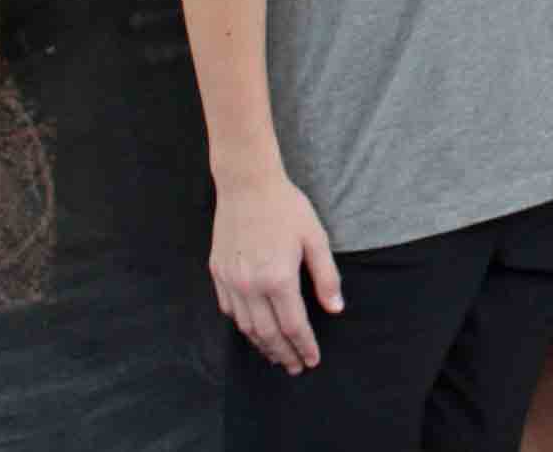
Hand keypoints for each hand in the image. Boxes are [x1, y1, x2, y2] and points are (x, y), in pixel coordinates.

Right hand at [209, 173, 343, 373]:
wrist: (247, 185)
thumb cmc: (287, 208)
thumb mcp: (316, 238)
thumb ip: (326, 276)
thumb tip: (335, 309)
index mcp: (278, 278)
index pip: (293, 325)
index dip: (304, 346)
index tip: (312, 360)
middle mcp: (250, 285)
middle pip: (268, 333)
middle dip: (283, 354)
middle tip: (295, 367)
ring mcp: (230, 281)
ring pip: (245, 326)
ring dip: (262, 345)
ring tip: (276, 355)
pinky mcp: (217, 273)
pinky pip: (229, 310)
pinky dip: (243, 326)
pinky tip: (254, 330)